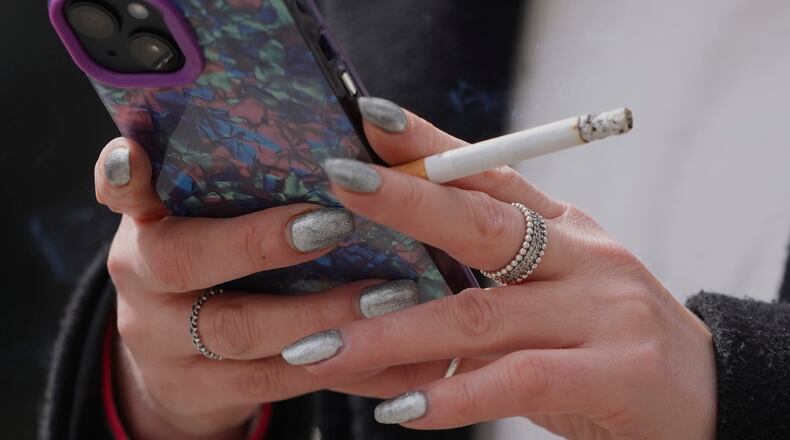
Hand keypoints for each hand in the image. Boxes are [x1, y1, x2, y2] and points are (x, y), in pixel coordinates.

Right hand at [95, 138, 472, 438]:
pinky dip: (336, 364)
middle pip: (181, 261)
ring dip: (319, 314)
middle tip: (332, 225)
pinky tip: (386, 350)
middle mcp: (142, 283)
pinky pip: (273, 382)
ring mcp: (164, 346)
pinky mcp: (200, 394)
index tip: (137, 153)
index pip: (119, 190)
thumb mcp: (213, 225)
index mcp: (146, 225)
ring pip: (239, 332)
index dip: (123, 173)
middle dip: (260, 242)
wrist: (182, 362)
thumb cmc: (218, 269)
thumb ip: (247, 189)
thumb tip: (348, 135)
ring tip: (387, 295)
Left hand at [281, 98, 717, 439]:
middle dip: (407, 201)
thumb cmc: (606, 340)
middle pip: (484, 221)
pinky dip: (454, 396)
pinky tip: (403, 410)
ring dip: (394, 333)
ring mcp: (602, 310)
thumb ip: (483, 287)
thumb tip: (380, 292)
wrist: (704, 395)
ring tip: (324, 347)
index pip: (492, 172)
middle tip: (338, 186)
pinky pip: (518, 379)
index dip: (431, 145)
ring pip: (481, 313)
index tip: (371, 122)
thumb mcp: (552, 294)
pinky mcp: (614, 372)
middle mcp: (583, 255)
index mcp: (564, 227)